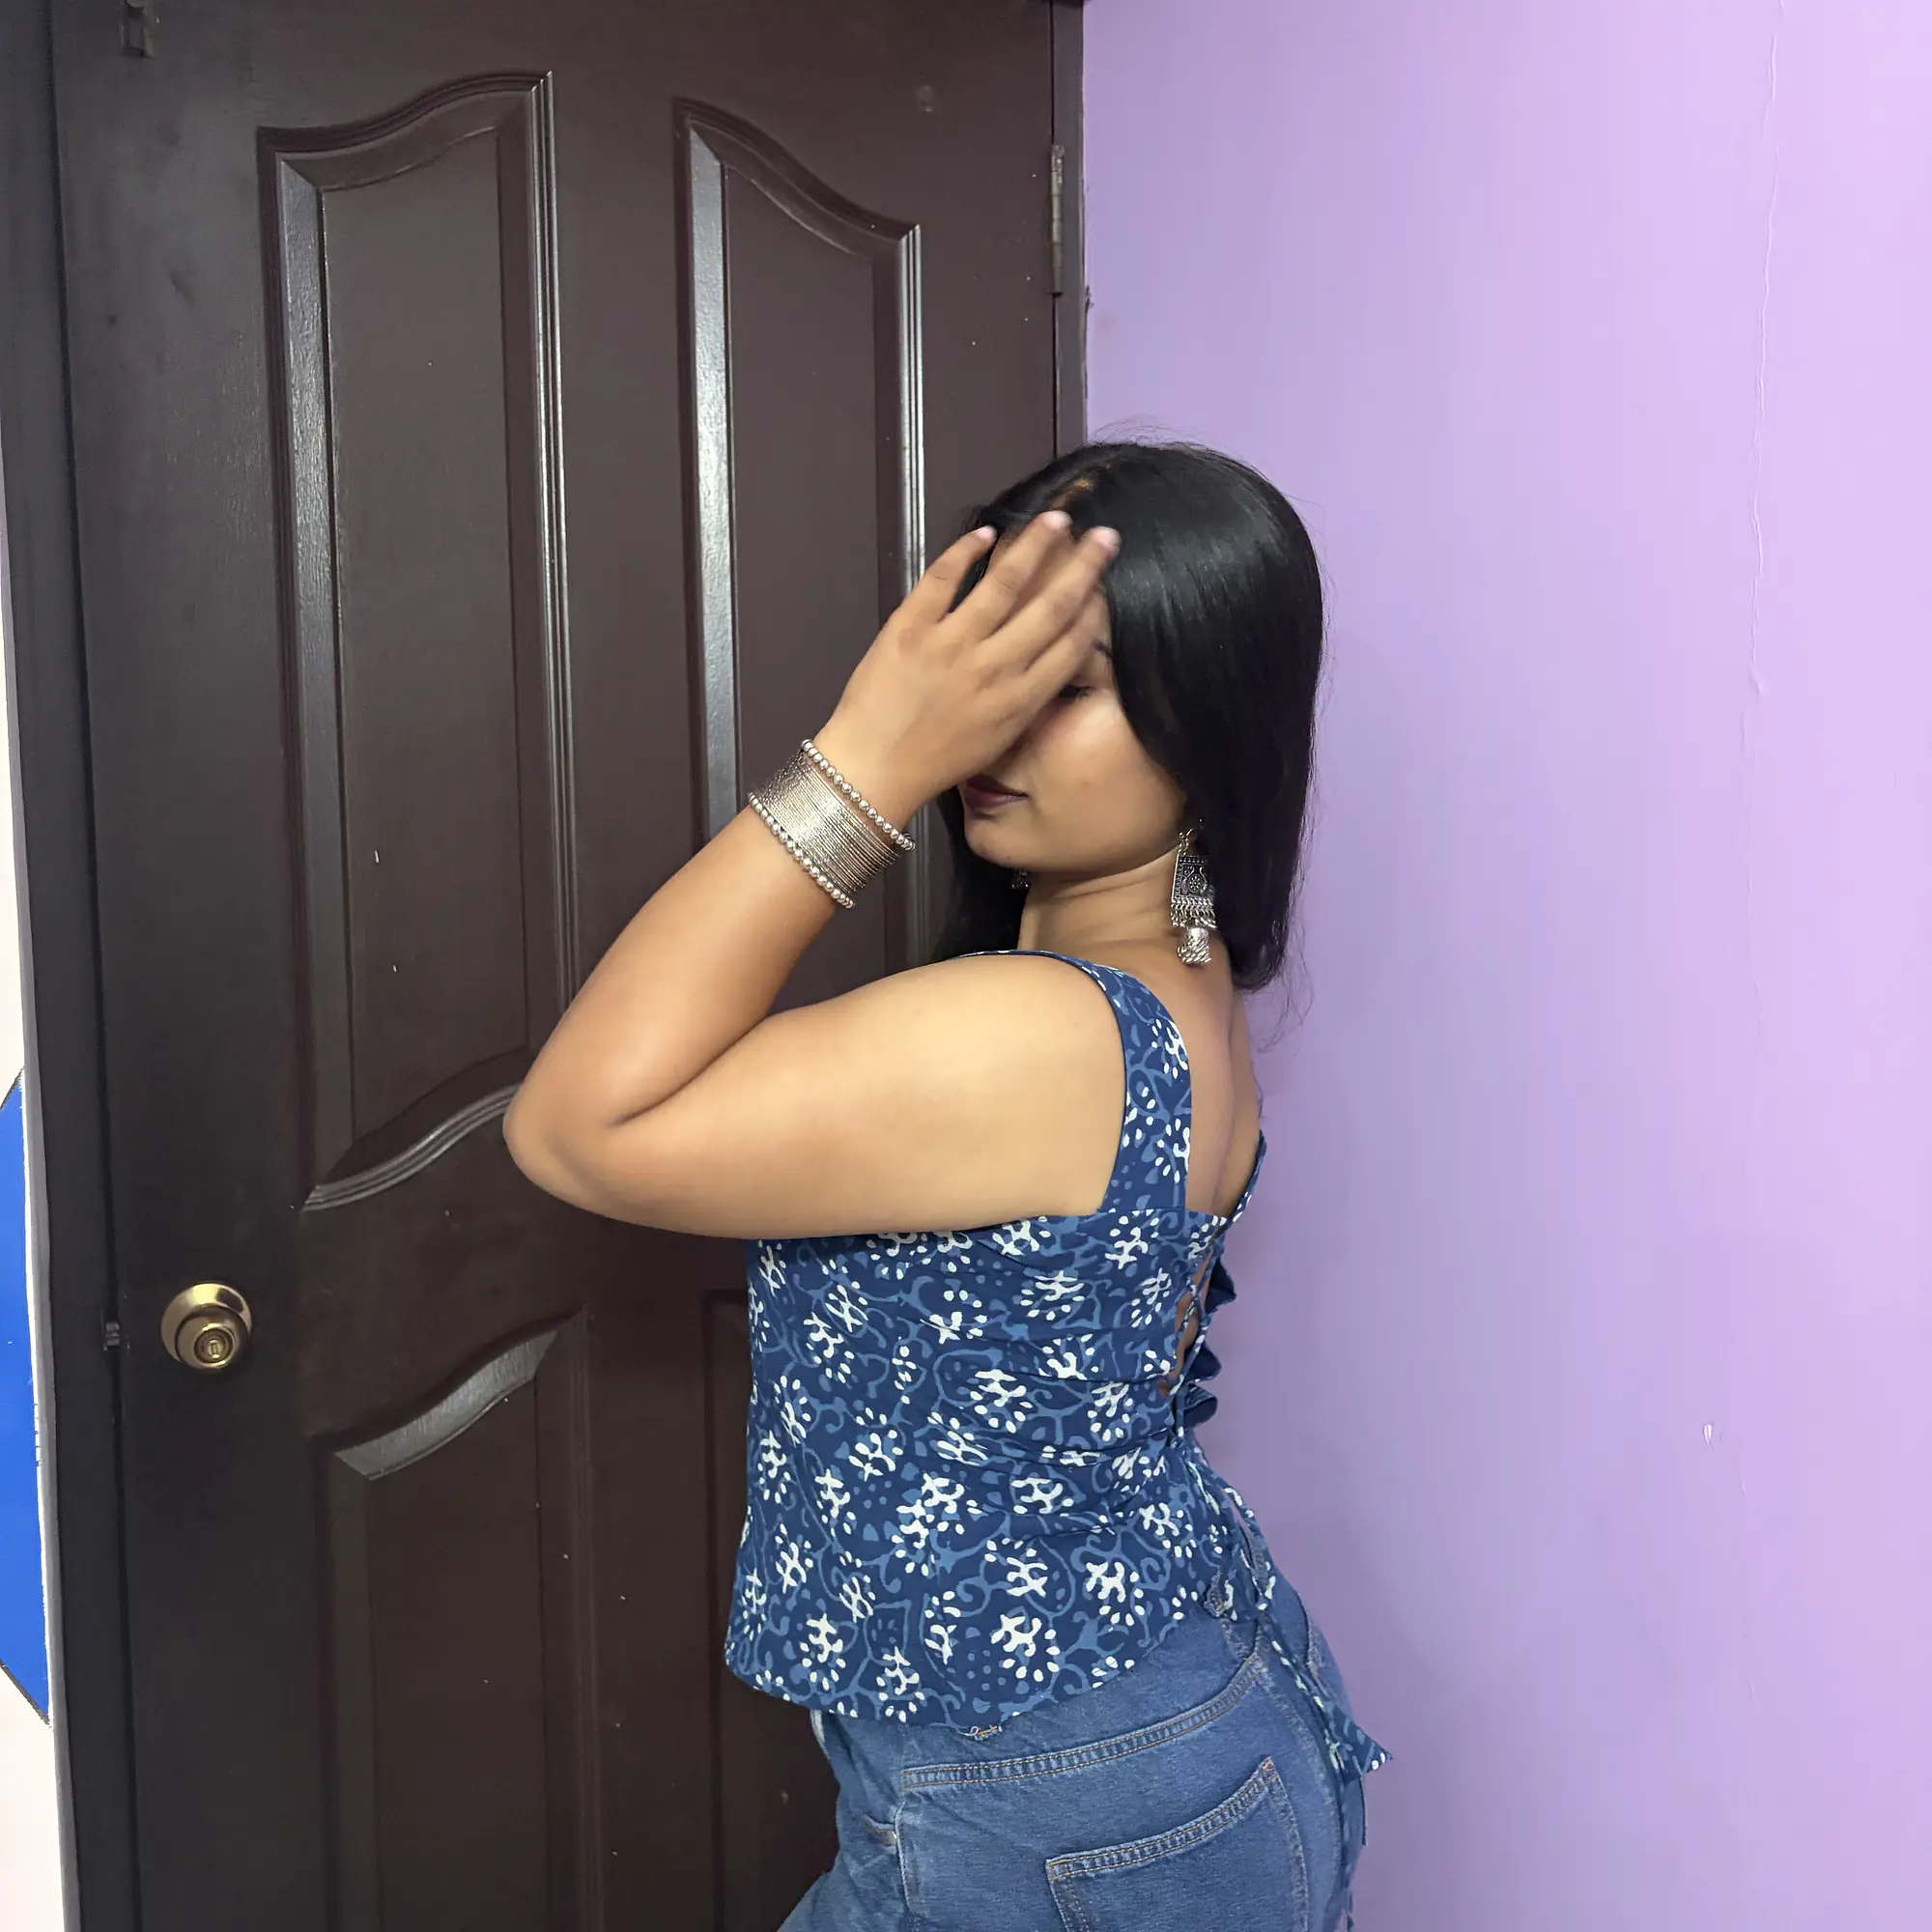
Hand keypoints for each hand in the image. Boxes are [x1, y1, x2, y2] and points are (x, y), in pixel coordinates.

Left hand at [812, 512, 1119, 822]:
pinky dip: (965, 551)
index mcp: (1020, 700)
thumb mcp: (1000, 738)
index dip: (1094, 609)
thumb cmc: (937, 760)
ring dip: (1034, 546)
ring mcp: (952, 644)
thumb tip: (1054, 656)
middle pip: (1050, 607)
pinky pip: (943, 579)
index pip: (1071, 646)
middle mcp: (994, 668)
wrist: (874, 770)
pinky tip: (986, 533)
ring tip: (1056, 519)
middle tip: (1104, 535)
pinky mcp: (910, 628)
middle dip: (1083, 567)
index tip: (1105, 580)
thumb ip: (1029, 697)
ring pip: (1004, 583)